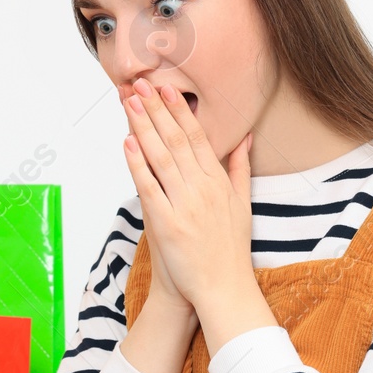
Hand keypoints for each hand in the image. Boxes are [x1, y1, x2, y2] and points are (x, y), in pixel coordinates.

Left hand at [120, 77, 261, 317]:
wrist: (222, 288)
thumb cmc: (229, 249)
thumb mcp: (242, 204)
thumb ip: (240, 167)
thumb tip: (244, 136)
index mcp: (219, 182)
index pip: (197, 136)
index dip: (179, 110)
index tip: (165, 87)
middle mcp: (203, 189)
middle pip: (176, 140)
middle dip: (156, 109)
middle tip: (140, 84)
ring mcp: (185, 205)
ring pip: (161, 157)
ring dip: (143, 127)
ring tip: (130, 103)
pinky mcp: (167, 224)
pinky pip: (149, 187)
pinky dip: (137, 164)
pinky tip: (127, 143)